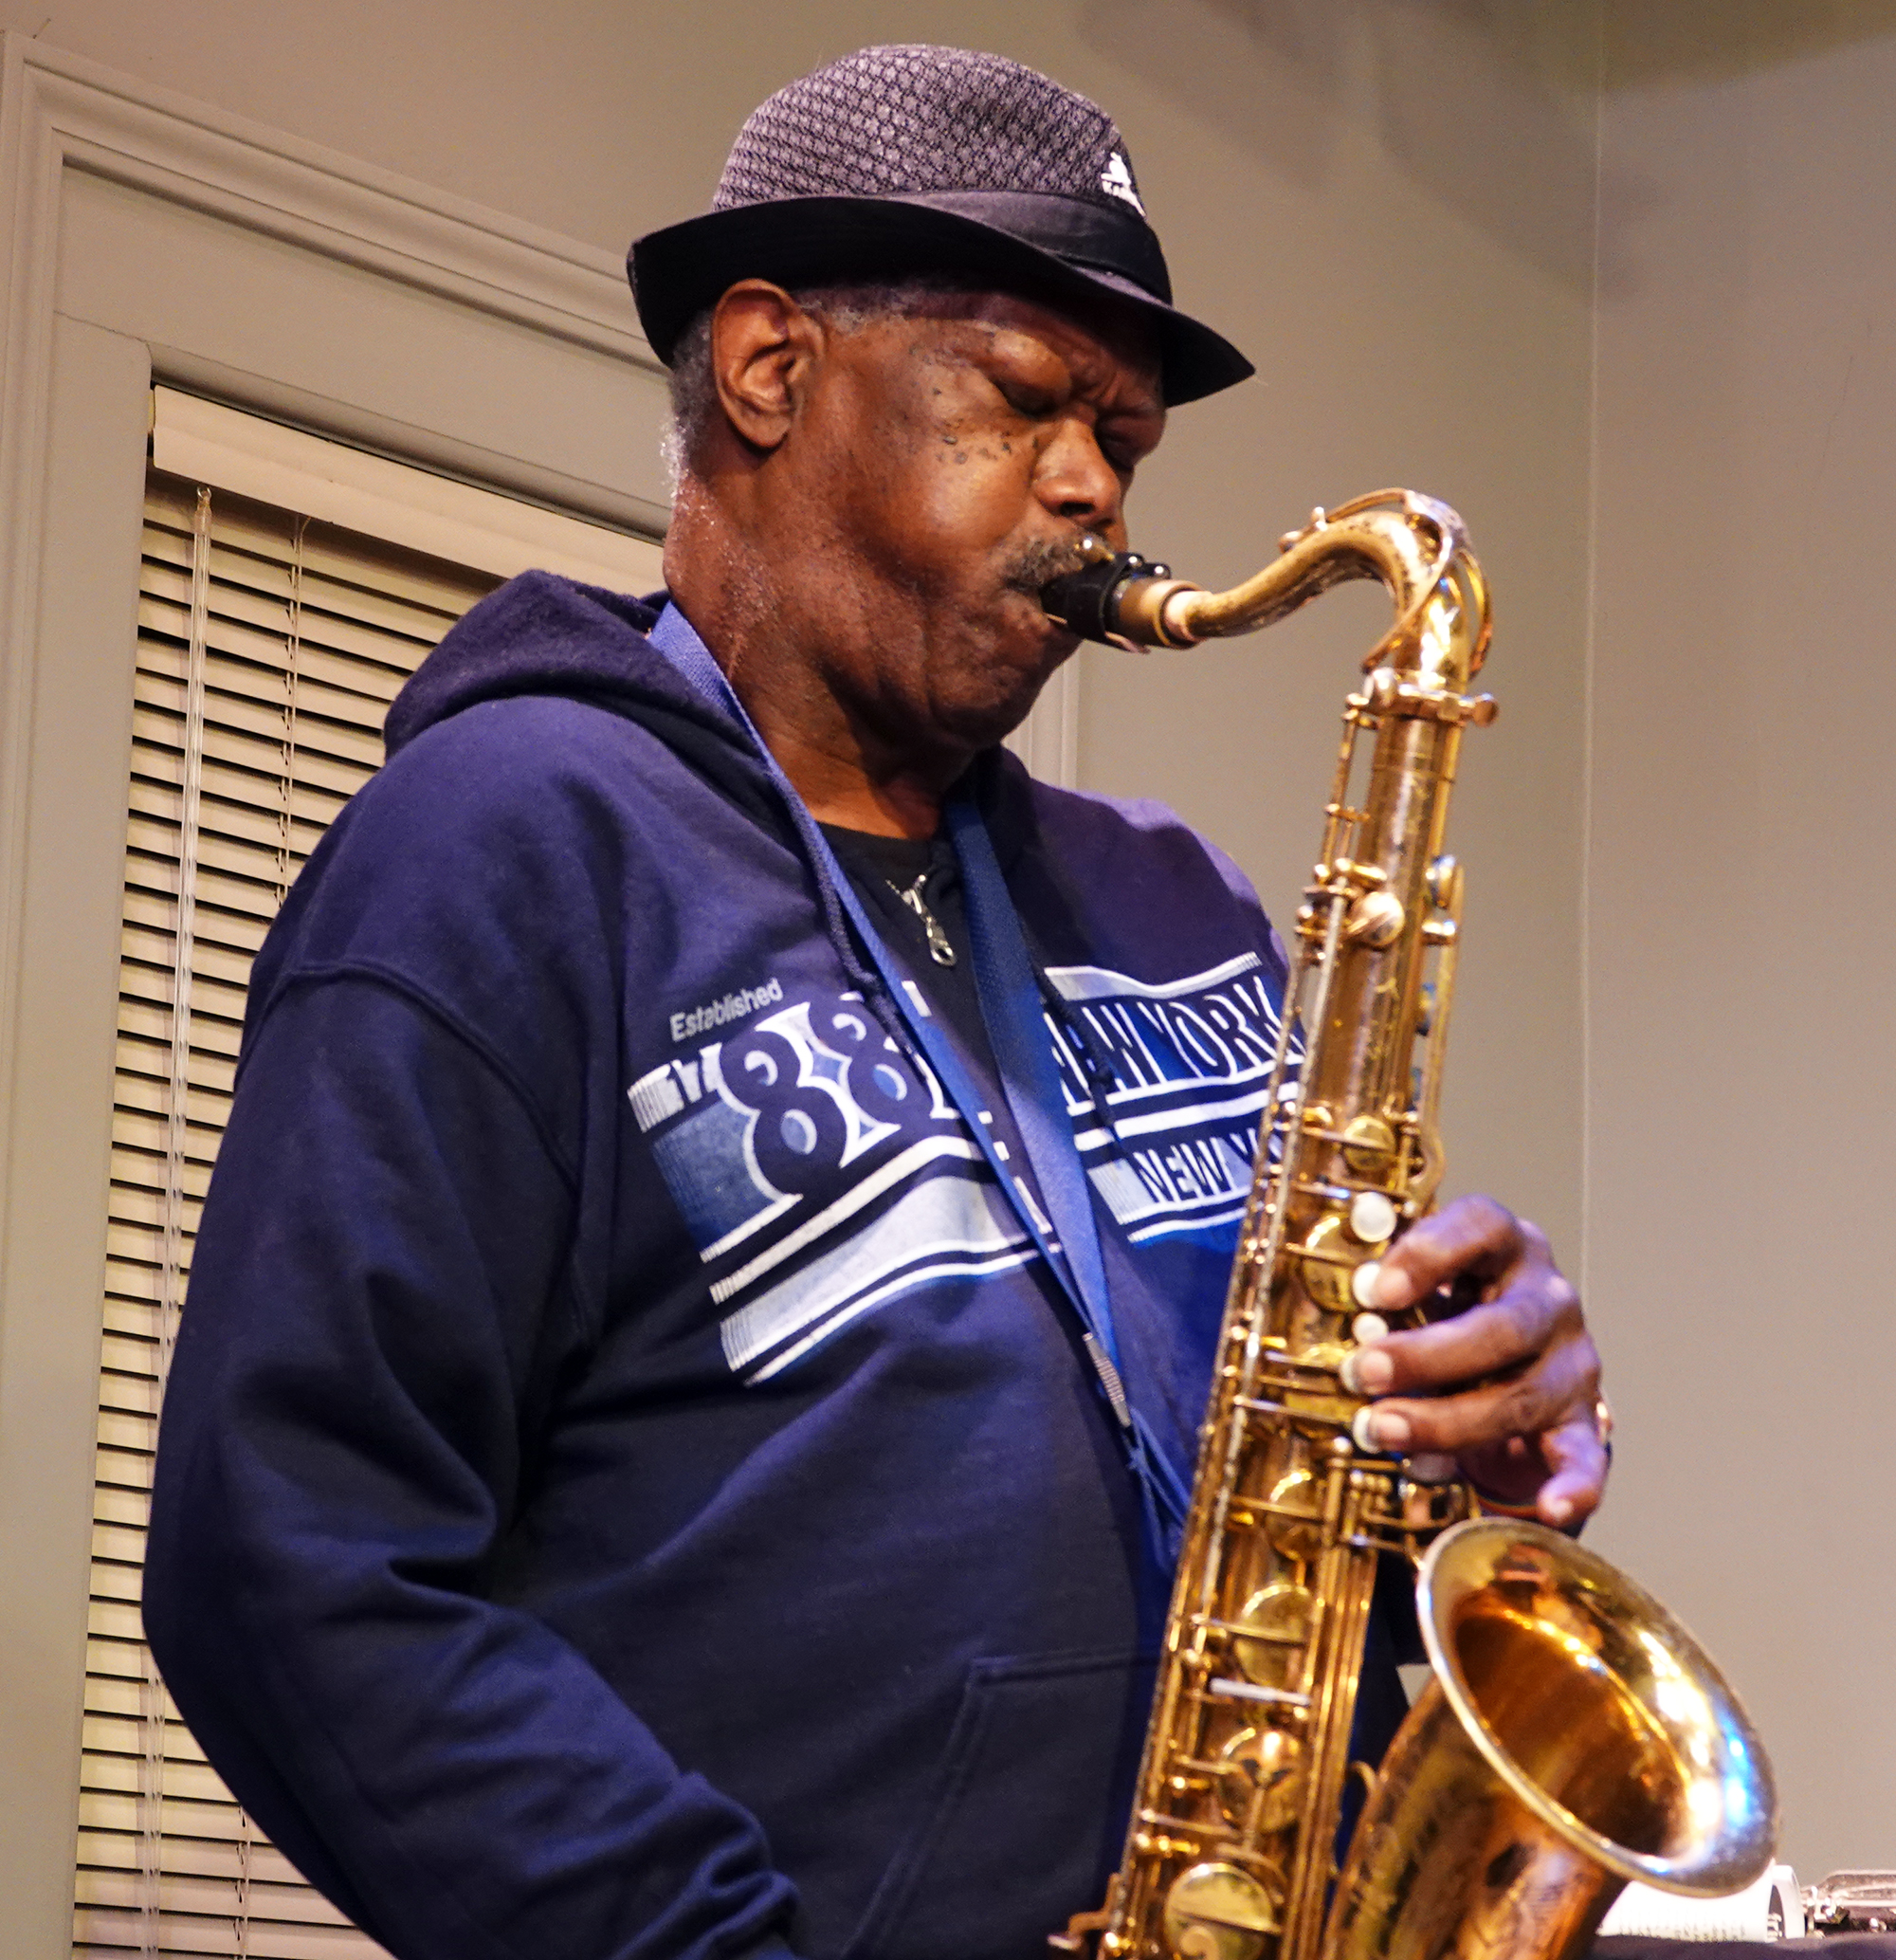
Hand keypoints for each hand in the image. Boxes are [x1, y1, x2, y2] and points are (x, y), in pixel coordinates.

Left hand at [1338, 1195, 1606, 1529]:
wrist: (1502, 1367)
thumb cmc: (1442, 1312)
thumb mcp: (1413, 1289)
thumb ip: (1380, 1295)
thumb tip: (1341, 1310)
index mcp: (1504, 1246)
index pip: (1482, 1227)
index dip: (1428, 1254)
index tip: (1374, 1291)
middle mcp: (1548, 1298)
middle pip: (1503, 1326)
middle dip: (1426, 1356)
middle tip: (1361, 1373)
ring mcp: (1571, 1362)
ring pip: (1522, 1395)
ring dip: (1447, 1421)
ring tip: (1382, 1430)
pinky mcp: (1583, 1422)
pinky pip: (1586, 1458)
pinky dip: (1572, 1485)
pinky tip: (1550, 1509)